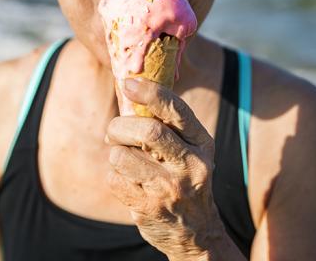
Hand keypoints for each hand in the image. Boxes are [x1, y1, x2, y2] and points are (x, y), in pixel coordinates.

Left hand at [105, 77, 226, 259]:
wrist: (196, 233)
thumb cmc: (183, 178)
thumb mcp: (189, 150)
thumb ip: (166, 124)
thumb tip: (128, 89)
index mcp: (202, 143)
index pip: (177, 110)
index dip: (150, 92)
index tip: (128, 82)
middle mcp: (192, 165)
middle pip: (147, 131)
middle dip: (119, 127)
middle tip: (114, 132)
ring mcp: (171, 188)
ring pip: (122, 156)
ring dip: (115, 155)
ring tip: (125, 162)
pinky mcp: (150, 207)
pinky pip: (114, 178)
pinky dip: (113, 176)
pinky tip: (129, 183)